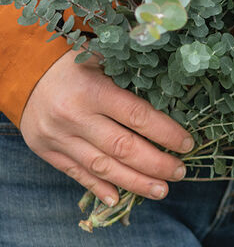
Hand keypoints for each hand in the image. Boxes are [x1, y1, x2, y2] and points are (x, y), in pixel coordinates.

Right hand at [19, 50, 193, 207]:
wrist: (26, 74)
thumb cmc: (75, 62)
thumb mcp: (103, 56)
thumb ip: (131, 71)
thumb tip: (173, 82)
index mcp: (94, 90)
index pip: (137, 116)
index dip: (165, 132)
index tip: (187, 142)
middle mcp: (76, 117)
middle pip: (122, 147)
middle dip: (156, 163)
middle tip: (180, 170)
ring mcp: (61, 138)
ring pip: (102, 167)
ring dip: (135, 182)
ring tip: (161, 189)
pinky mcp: (50, 152)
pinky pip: (77, 174)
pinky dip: (99, 187)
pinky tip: (120, 198)